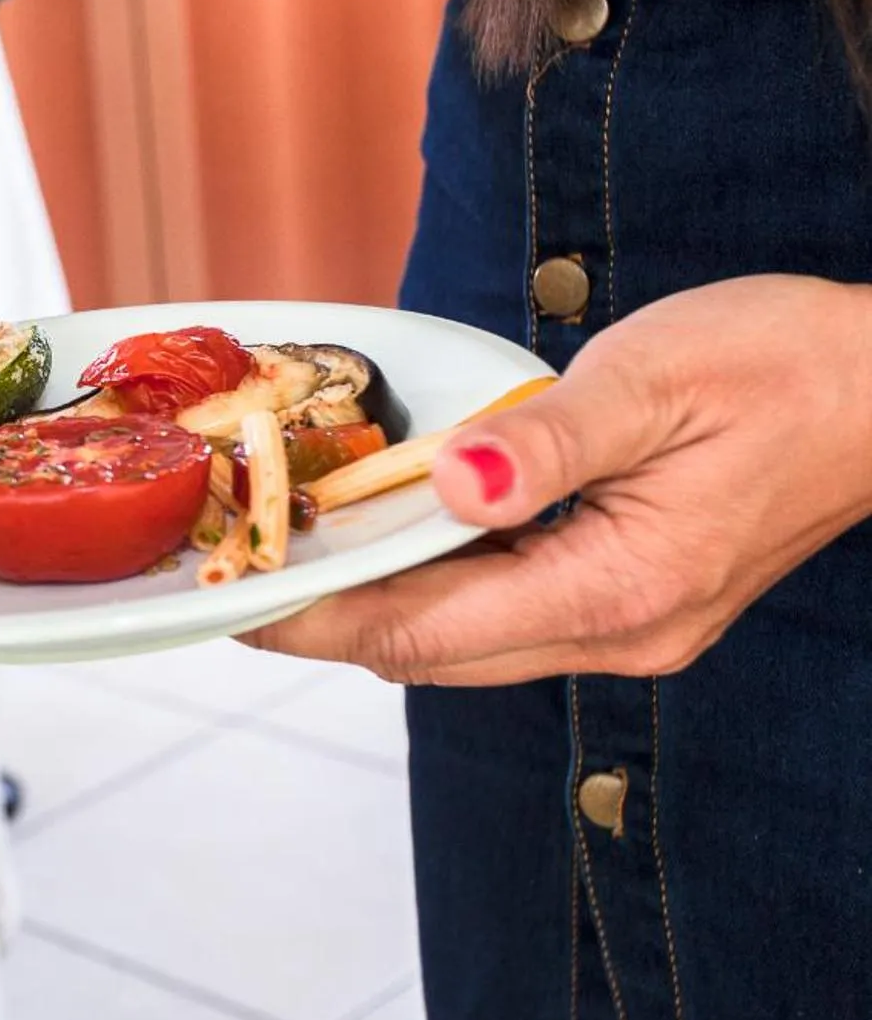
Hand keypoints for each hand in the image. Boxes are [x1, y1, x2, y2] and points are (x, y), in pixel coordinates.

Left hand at [242, 276, 871, 684]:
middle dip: (326, 619)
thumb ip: (543, 442)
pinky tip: (392, 536)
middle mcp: (622, 633)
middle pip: (430, 653)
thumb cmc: (786, 366)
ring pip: (464, 641)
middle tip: (237, 571)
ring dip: (377, 604)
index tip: (233, 597)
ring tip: (292, 552)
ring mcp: (632, 627)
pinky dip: (434, 585)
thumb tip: (450, 483)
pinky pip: (505, 612)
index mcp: (619, 589)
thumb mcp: (653, 380)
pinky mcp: (635, 601)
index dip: (316, 620)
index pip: (423, 631)